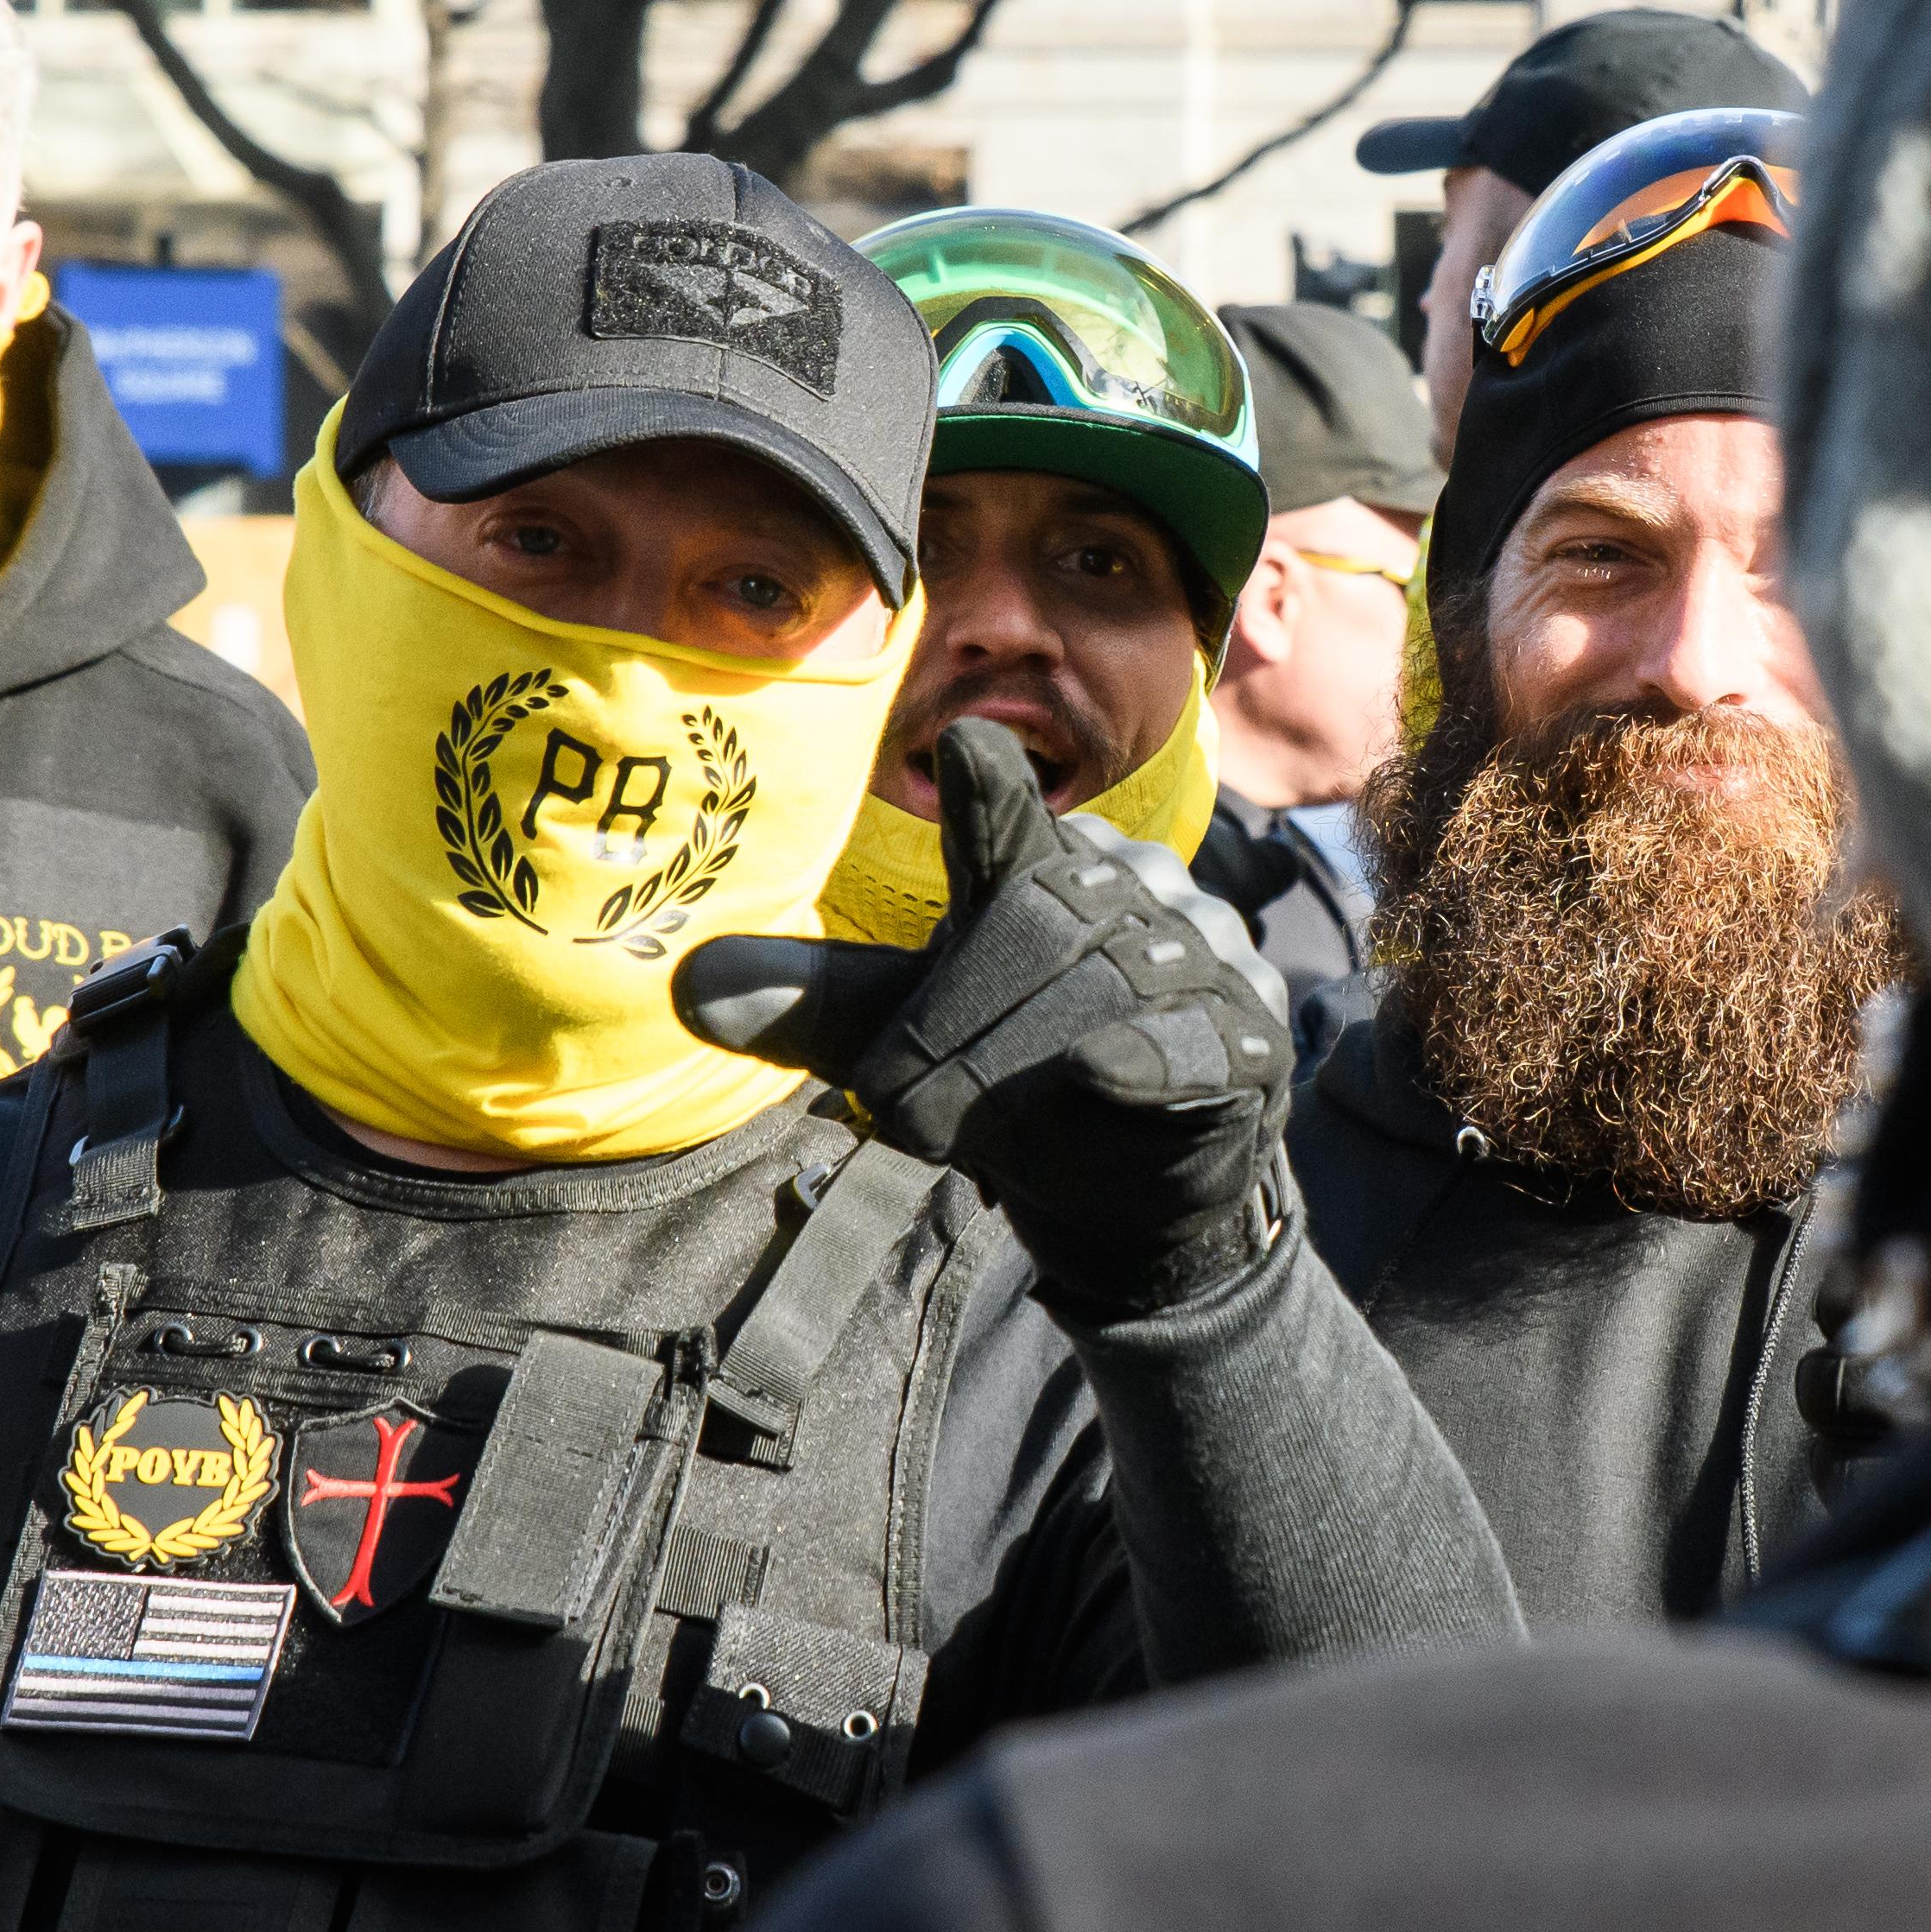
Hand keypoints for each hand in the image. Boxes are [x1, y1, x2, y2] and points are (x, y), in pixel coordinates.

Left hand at [678, 722, 1297, 1315]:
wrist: (1126, 1184)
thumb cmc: (1010, 1077)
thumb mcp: (898, 1042)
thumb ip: (810, 1005)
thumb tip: (684, 989)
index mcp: (1044, 867)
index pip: (1007, 821)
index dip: (990, 791)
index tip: (967, 747)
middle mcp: (1130, 888)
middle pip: (1037, 932)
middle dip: (960, 1026)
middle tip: (903, 1108)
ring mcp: (1200, 955)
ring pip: (1103, 988)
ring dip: (1022, 1062)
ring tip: (971, 1122)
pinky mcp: (1246, 1035)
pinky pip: (1187, 1039)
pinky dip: (1142, 1060)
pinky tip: (1101, 1074)